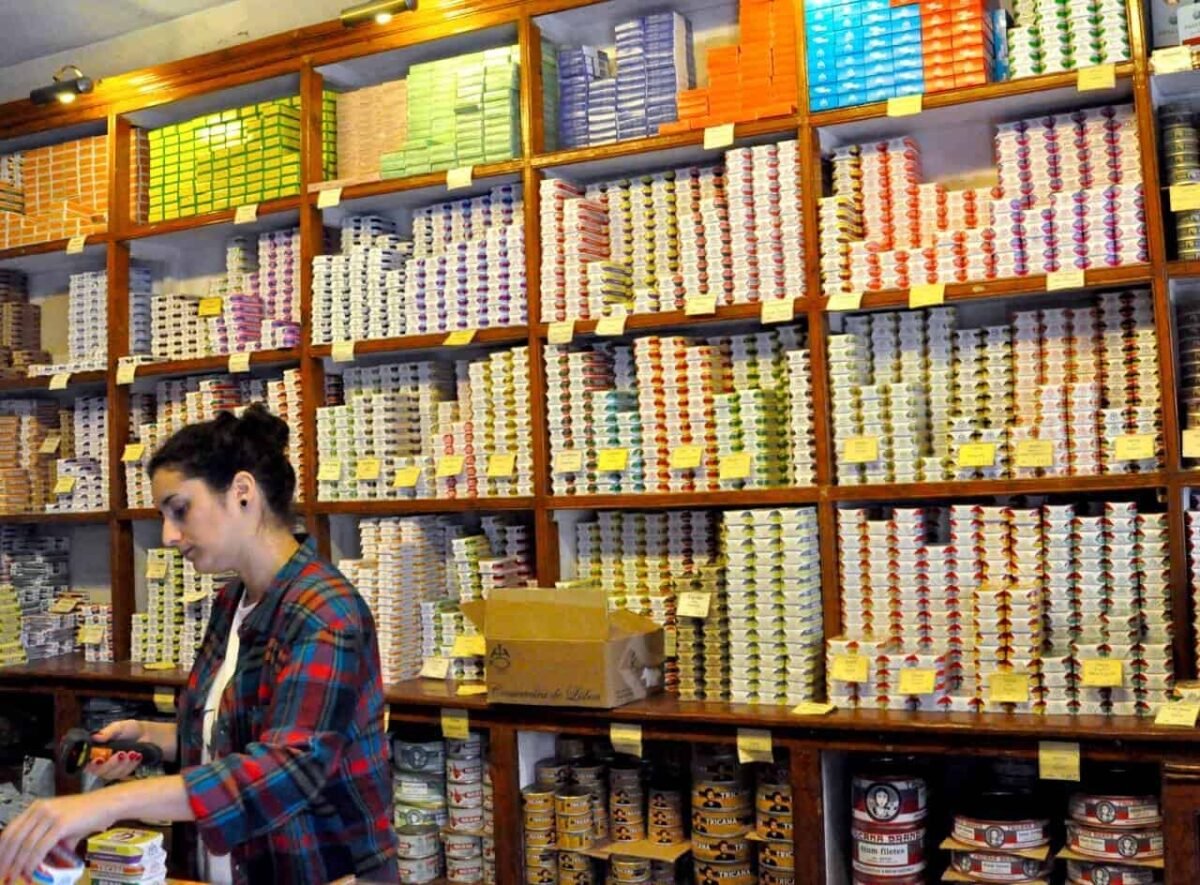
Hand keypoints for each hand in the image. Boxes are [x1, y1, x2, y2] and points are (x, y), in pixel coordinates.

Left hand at [0, 792, 117, 881]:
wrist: (107, 804)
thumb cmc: (86, 816)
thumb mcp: (61, 826)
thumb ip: (47, 840)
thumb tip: (36, 863)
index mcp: (36, 808)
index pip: (10, 830)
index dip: (1, 850)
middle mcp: (39, 809)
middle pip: (13, 838)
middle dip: (5, 860)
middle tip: (3, 876)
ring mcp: (50, 815)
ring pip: (25, 845)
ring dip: (17, 865)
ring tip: (14, 878)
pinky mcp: (61, 824)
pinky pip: (40, 847)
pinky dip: (32, 862)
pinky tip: (29, 871)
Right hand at [85, 720, 145, 781]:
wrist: (146, 734)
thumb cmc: (129, 729)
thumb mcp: (119, 727)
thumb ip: (107, 732)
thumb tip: (95, 737)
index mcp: (96, 751)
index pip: (86, 762)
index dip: (90, 764)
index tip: (99, 759)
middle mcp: (101, 762)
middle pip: (99, 771)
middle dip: (111, 764)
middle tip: (121, 753)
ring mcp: (111, 768)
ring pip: (112, 774)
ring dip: (123, 764)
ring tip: (132, 753)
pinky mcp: (122, 772)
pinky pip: (124, 774)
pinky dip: (131, 765)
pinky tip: (137, 756)